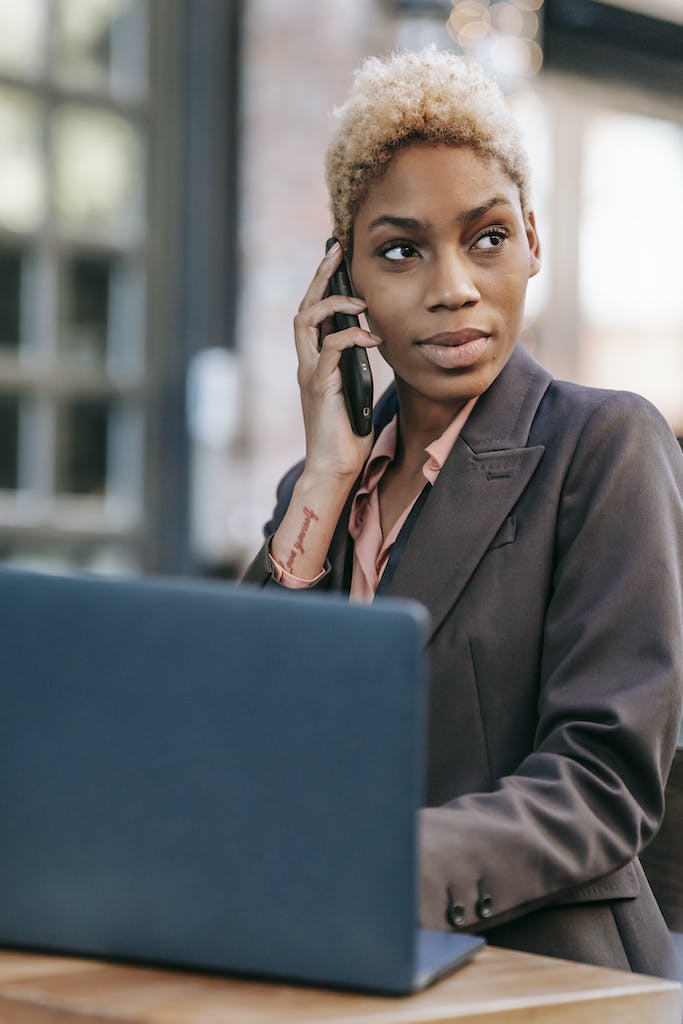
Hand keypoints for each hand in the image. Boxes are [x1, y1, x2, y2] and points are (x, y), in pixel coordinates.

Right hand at [294, 241, 381, 483]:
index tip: (337, 260)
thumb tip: (373, 341)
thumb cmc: (348, 434)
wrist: (335, 467)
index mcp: (314, 362)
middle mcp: (307, 363)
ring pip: (306, 322)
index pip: (312, 314)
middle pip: (304, 308)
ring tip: (359, 300)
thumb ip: (356, 366)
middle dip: (320, 277)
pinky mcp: (320, 387)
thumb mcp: (356, 390)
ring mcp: (310, 374)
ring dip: (332, 304)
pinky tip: (372, 337)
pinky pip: (330, 350)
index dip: (322, 285)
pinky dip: (351, 337)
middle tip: (337, 252)